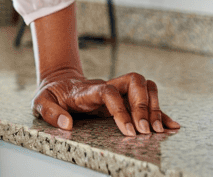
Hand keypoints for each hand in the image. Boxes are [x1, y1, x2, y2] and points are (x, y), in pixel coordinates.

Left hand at [32, 70, 180, 135]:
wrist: (59, 82)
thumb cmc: (52, 94)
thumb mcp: (41, 102)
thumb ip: (51, 112)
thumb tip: (68, 124)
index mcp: (88, 89)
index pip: (109, 92)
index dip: (121, 110)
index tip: (129, 131)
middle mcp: (107, 86)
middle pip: (134, 81)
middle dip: (143, 106)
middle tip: (146, 131)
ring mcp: (118, 90)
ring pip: (144, 85)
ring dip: (154, 106)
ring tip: (158, 130)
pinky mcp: (125, 98)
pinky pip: (147, 100)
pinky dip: (161, 112)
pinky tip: (171, 125)